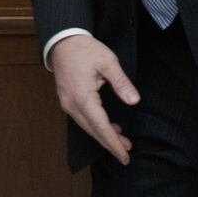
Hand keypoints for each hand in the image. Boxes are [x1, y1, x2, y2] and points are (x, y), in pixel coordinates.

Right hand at [50, 35, 140, 164]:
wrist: (63, 41)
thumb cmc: (85, 49)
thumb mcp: (108, 62)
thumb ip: (121, 83)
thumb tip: (134, 101)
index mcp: (83, 97)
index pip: (101, 127)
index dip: (113, 142)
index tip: (124, 155)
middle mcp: (72, 105)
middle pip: (93, 131)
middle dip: (110, 144)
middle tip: (126, 153)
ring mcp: (67, 104)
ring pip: (87, 127)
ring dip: (103, 136)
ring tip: (122, 142)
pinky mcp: (67, 101)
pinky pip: (82, 119)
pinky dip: (95, 127)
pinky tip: (108, 127)